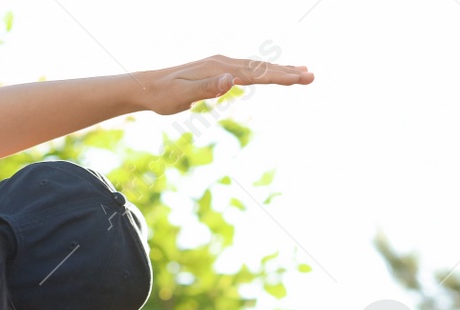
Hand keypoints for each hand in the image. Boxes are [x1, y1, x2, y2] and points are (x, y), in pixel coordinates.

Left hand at [136, 54, 312, 116]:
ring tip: (302, 72)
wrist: (147, 87)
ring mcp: (221, 65)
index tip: (301, 79)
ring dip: (280, 71)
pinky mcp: (218, 70)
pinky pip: (248, 71)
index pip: (256, 74)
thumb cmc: (163, 96)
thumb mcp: (182, 96)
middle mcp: (223, 62)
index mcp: (219, 69)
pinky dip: (265, 72)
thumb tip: (231, 81)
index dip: (280, 77)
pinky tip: (272, 74)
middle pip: (261, 68)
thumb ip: (207, 89)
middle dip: (287, 73)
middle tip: (312, 76)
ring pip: (257, 67)